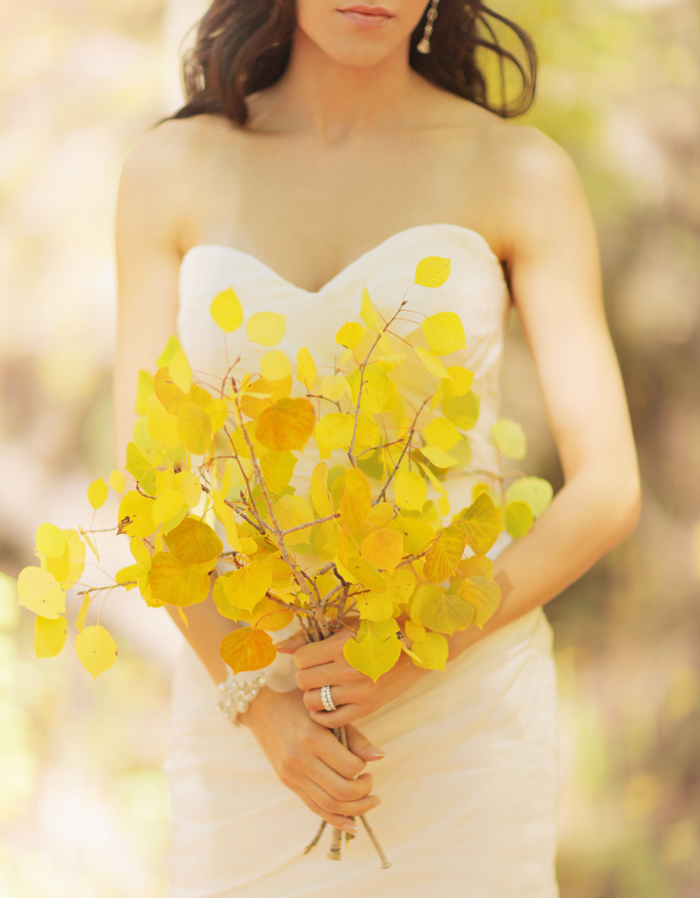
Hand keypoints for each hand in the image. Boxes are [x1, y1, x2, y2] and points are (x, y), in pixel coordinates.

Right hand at [239, 686, 384, 833]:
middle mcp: (299, 759)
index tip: (366, 763)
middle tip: (370, 782)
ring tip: (369, 801)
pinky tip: (352, 823)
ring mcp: (291, 774)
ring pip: (328, 805)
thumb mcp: (327, 713)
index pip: (349, 767)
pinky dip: (335, 819)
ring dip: (354, 809)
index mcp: (312, 737)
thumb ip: (354, 737)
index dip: (363, 768)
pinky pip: (313, 807)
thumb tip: (380, 757)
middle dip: (363, 792)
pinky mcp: (287, 782)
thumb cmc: (300, 704)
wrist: (262, 706)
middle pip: (340, 791)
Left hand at [278, 629, 428, 728]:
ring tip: (324, 686)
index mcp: (343, 645)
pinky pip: (330, 720)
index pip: (301, 659)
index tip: (313, 656)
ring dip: (314, 696)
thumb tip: (279, 647)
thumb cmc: (376, 633)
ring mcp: (359, 692)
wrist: (414, 652)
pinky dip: (323, 714)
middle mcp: (350, 669)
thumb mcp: (345, 626)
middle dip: (306, 677)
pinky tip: (329, 703)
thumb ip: (310, 637)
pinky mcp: (366, 709)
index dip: (303, 658)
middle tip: (318, 672)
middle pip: (304, 681)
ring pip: (313, 702)